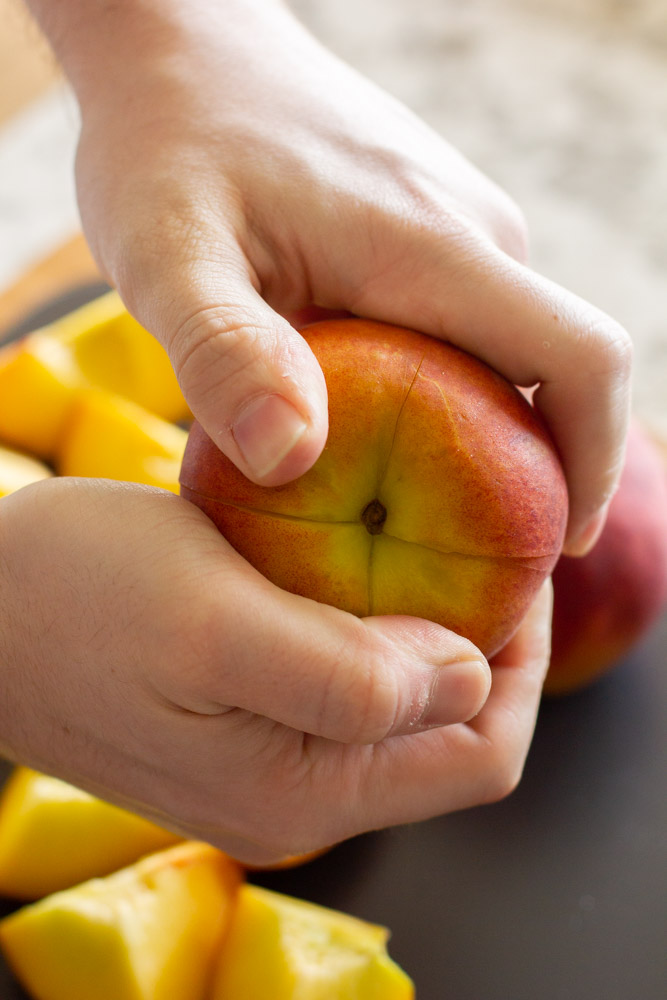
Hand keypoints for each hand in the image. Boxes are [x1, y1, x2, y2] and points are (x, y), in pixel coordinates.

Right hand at [0, 478, 549, 863]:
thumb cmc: (73, 599)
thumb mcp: (213, 623)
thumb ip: (346, 675)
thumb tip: (468, 677)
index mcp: (304, 790)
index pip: (479, 752)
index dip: (521, 664)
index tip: (519, 569)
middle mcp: (296, 794)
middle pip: (446, 733)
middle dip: (482, 640)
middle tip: (482, 541)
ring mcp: (267, 761)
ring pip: (396, 705)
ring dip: (426, 627)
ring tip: (428, 538)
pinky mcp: (240, 721)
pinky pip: (341, 684)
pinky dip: (369, 623)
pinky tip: (354, 556)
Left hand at [29, 0, 631, 554]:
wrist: (180, 42)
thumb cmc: (167, 143)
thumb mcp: (166, 253)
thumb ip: (221, 350)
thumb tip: (290, 457)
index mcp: (435, 248)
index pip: (580, 359)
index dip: (592, 463)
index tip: (562, 544)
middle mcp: (473, 239)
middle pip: (553, 378)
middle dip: (529, 480)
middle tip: (459, 567)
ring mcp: (459, 233)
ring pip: (509, 359)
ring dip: (483, 444)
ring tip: (411, 517)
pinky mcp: (431, 236)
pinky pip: (469, 332)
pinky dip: (449, 400)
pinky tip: (380, 437)